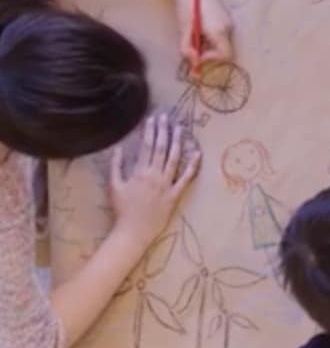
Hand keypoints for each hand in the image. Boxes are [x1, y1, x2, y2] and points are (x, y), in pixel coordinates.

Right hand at [110, 114, 199, 244]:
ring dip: (177, 142)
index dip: (150, 131)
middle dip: (163, 130)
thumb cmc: (122, 209)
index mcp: (140, 172)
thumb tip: (118, 148)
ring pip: (174, 159)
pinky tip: (197, 153)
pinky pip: (185, 178)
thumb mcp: (114, 186)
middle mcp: (154, 175)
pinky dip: (192, 166)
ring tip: (180, 128)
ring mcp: (166, 184)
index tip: (152, 119)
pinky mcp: (175, 195)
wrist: (133, 231)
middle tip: (166, 116)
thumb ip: (116, 166)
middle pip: (161, 148)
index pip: (147, 146)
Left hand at [176, 0, 233, 68]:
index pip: (225, 56)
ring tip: (192, 35)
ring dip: (207, 45)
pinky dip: (209, 37)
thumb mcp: (184, 28)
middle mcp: (227, 27)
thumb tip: (193, 63)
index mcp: (219, 31)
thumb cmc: (186, 3)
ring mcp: (227, 21)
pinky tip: (197, 27)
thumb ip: (187, 48)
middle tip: (191, 48)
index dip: (211, 60)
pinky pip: (220, 33)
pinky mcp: (224, 16)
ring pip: (221, 42)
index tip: (196, 56)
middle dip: (208, 53)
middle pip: (223, 50)